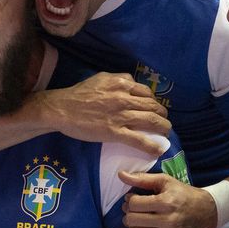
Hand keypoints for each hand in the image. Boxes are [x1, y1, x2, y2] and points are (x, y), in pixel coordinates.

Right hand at [38, 73, 169, 155]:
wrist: (62, 109)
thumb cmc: (78, 94)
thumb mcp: (100, 78)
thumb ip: (117, 79)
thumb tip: (131, 82)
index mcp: (121, 83)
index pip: (146, 92)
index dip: (154, 101)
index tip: (155, 108)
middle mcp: (124, 98)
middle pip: (152, 106)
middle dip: (162, 115)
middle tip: (164, 122)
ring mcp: (120, 115)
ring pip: (150, 121)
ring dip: (163, 127)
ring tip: (166, 133)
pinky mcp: (115, 132)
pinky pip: (139, 139)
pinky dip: (152, 145)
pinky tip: (159, 149)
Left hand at [120, 171, 216, 227]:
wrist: (205, 212)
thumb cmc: (183, 194)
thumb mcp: (165, 181)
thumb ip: (142, 178)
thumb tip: (120, 175)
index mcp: (166, 202)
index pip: (134, 204)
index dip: (130, 200)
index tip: (134, 198)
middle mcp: (168, 221)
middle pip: (132, 220)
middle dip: (129, 213)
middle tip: (134, 210)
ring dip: (132, 227)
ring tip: (139, 220)